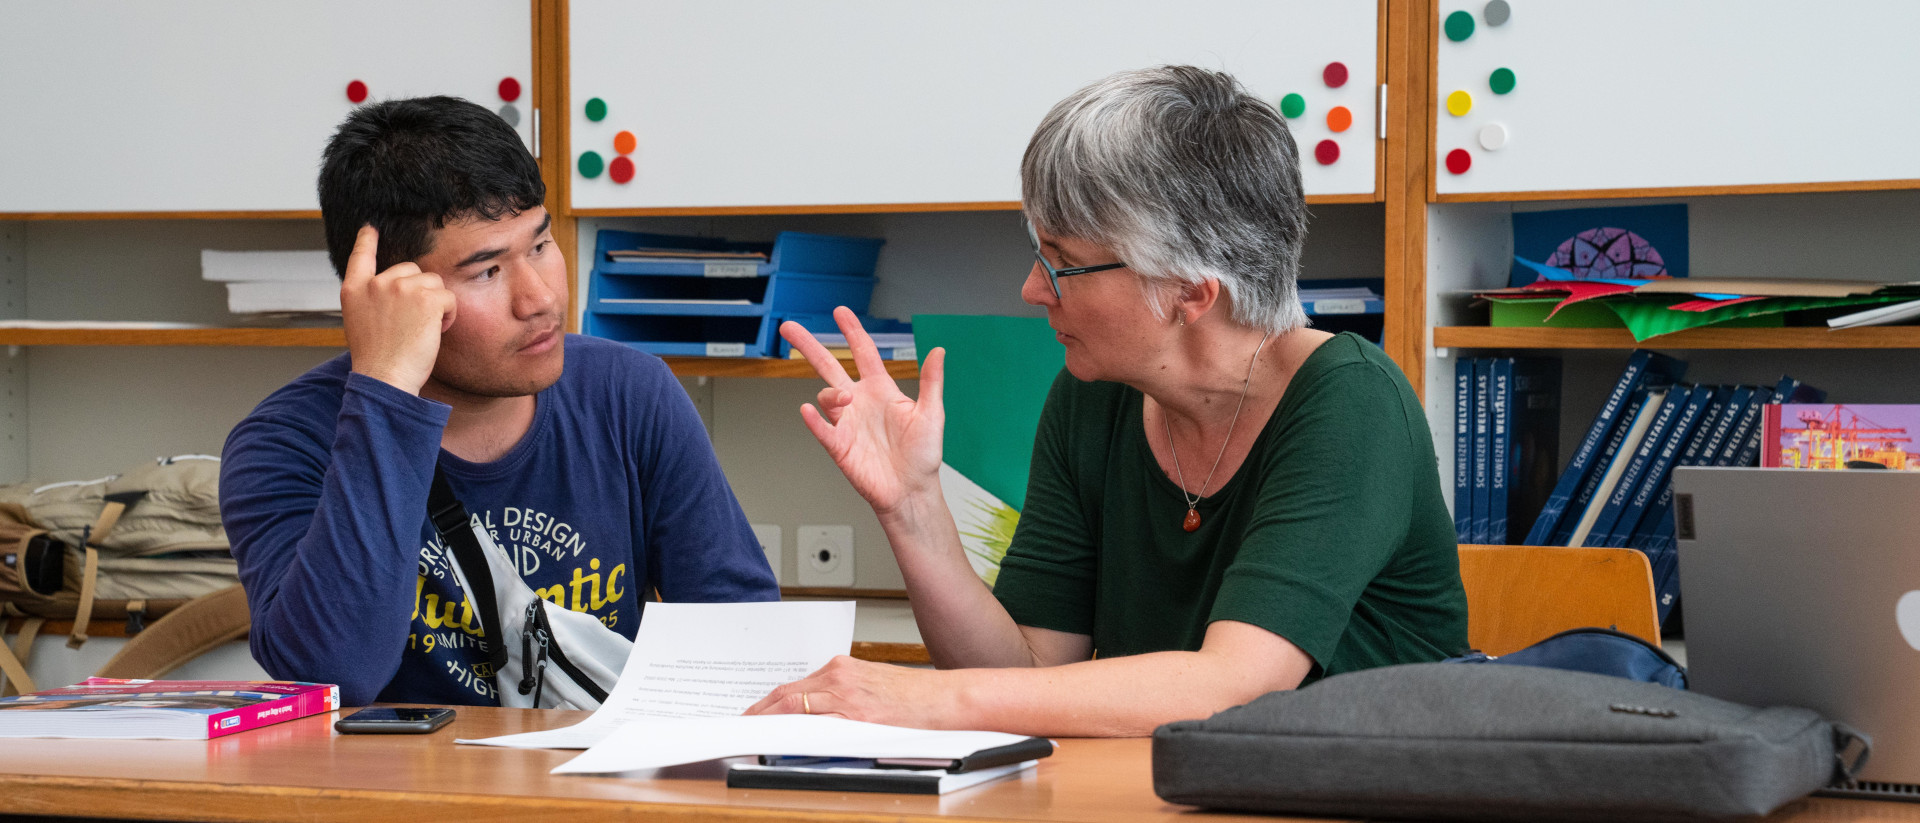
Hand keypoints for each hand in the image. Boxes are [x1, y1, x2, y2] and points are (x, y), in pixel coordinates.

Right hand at [340, 225, 456, 395]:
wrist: (384, 378)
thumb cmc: (378, 358)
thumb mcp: (361, 322)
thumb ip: (374, 300)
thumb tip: (396, 289)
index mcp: (355, 290)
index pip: (360, 256)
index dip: (366, 240)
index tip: (370, 227)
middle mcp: (376, 283)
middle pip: (412, 269)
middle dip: (420, 292)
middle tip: (413, 322)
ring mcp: (399, 287)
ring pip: (433, 282)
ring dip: (436, 304)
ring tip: (423, 329)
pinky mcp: (425, 298)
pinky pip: (449, 297)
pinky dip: (449, 315)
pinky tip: (436, 331)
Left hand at [743, 655, 961, 728]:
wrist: (945, 700)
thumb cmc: (915, 696)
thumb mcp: (872, 685)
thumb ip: (842, 693)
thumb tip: (815, 711)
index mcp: (843, 668)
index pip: (795, 685)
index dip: (769, 702)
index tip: (755, 713)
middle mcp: (840, 677)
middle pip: (787, 694)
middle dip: (760, 712)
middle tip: (743, 725)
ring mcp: (848, 696)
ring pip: (795, 706)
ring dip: (770, 722)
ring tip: (753, 734)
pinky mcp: (858, 716)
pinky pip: (817, 723)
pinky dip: (795, 730)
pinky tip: (782, 740)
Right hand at [780, 306, 945, 516]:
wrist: (911, 492)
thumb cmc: (922, 456)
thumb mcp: (932, 414)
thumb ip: (931, 382)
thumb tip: (939, 351)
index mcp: (881, 390)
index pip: (863, 353)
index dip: (852, 331)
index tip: (840, 312)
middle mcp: (860, 402)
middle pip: (828, 367)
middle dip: (809, 346)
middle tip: (789, 328)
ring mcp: (847, 423)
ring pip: (826, 396)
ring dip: (831, 393)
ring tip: (845, 399)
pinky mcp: (839, 446)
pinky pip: (821, 428)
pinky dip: (813, 419)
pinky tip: (808, 410)